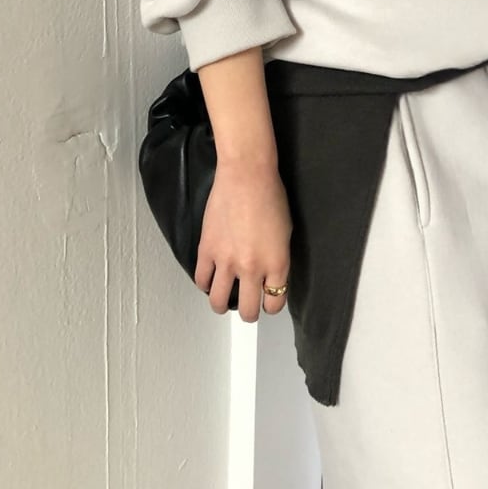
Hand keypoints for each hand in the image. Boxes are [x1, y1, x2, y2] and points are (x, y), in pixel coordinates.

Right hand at [194, 156, 291, 321]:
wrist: (246, 176)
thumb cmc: (271, 198)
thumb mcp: (286, 234)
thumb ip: (277, 260)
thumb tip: (269, 276)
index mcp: (277, 264)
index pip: (274, 302)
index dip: (271, 305)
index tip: (268, 301)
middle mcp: (252, 268)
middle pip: (247, 310)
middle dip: (249, 312)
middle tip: (247, 306)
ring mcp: (226, 261)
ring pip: (219, 301)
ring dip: (222, 305)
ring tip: (224, 301)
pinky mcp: (206, 250)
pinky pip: (201, 279)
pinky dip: (205, 284)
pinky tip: (210, 281)